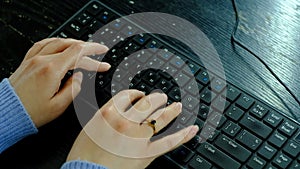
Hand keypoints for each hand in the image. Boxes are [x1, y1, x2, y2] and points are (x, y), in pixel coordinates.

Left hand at [9, 38, 110, 127]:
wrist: (7, 113)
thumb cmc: (30, 112)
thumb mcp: (58, 106)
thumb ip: (73, 89)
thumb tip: (79, 77)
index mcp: (51, 70)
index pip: (78, 52)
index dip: (94, 49)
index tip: (103, 52)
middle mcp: (42, 60)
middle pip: (70, 46)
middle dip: (88, 49)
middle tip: (99, 56)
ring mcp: (33, 59)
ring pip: (58, 42)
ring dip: (74, 43)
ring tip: (84, 49)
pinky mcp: (28, 61)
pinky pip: (43, 43)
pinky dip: (56, 42)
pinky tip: (61, 44)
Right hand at [66, 90, 198, 168]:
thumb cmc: (84, 153)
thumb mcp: (91, 126)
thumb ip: (107, 114)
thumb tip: (120, 107)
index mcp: (110, 113)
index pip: (127, 96)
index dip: (135, 93)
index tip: (139, 94)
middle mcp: (126, 122)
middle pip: (147, 103)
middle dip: (156, 98)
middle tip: (161, 97)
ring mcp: (137, 138)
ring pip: (159, 118)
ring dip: (171, 110)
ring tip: (177, 106)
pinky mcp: (146, 154)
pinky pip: (168, 143)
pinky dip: (182, 136)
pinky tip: (192, 129)